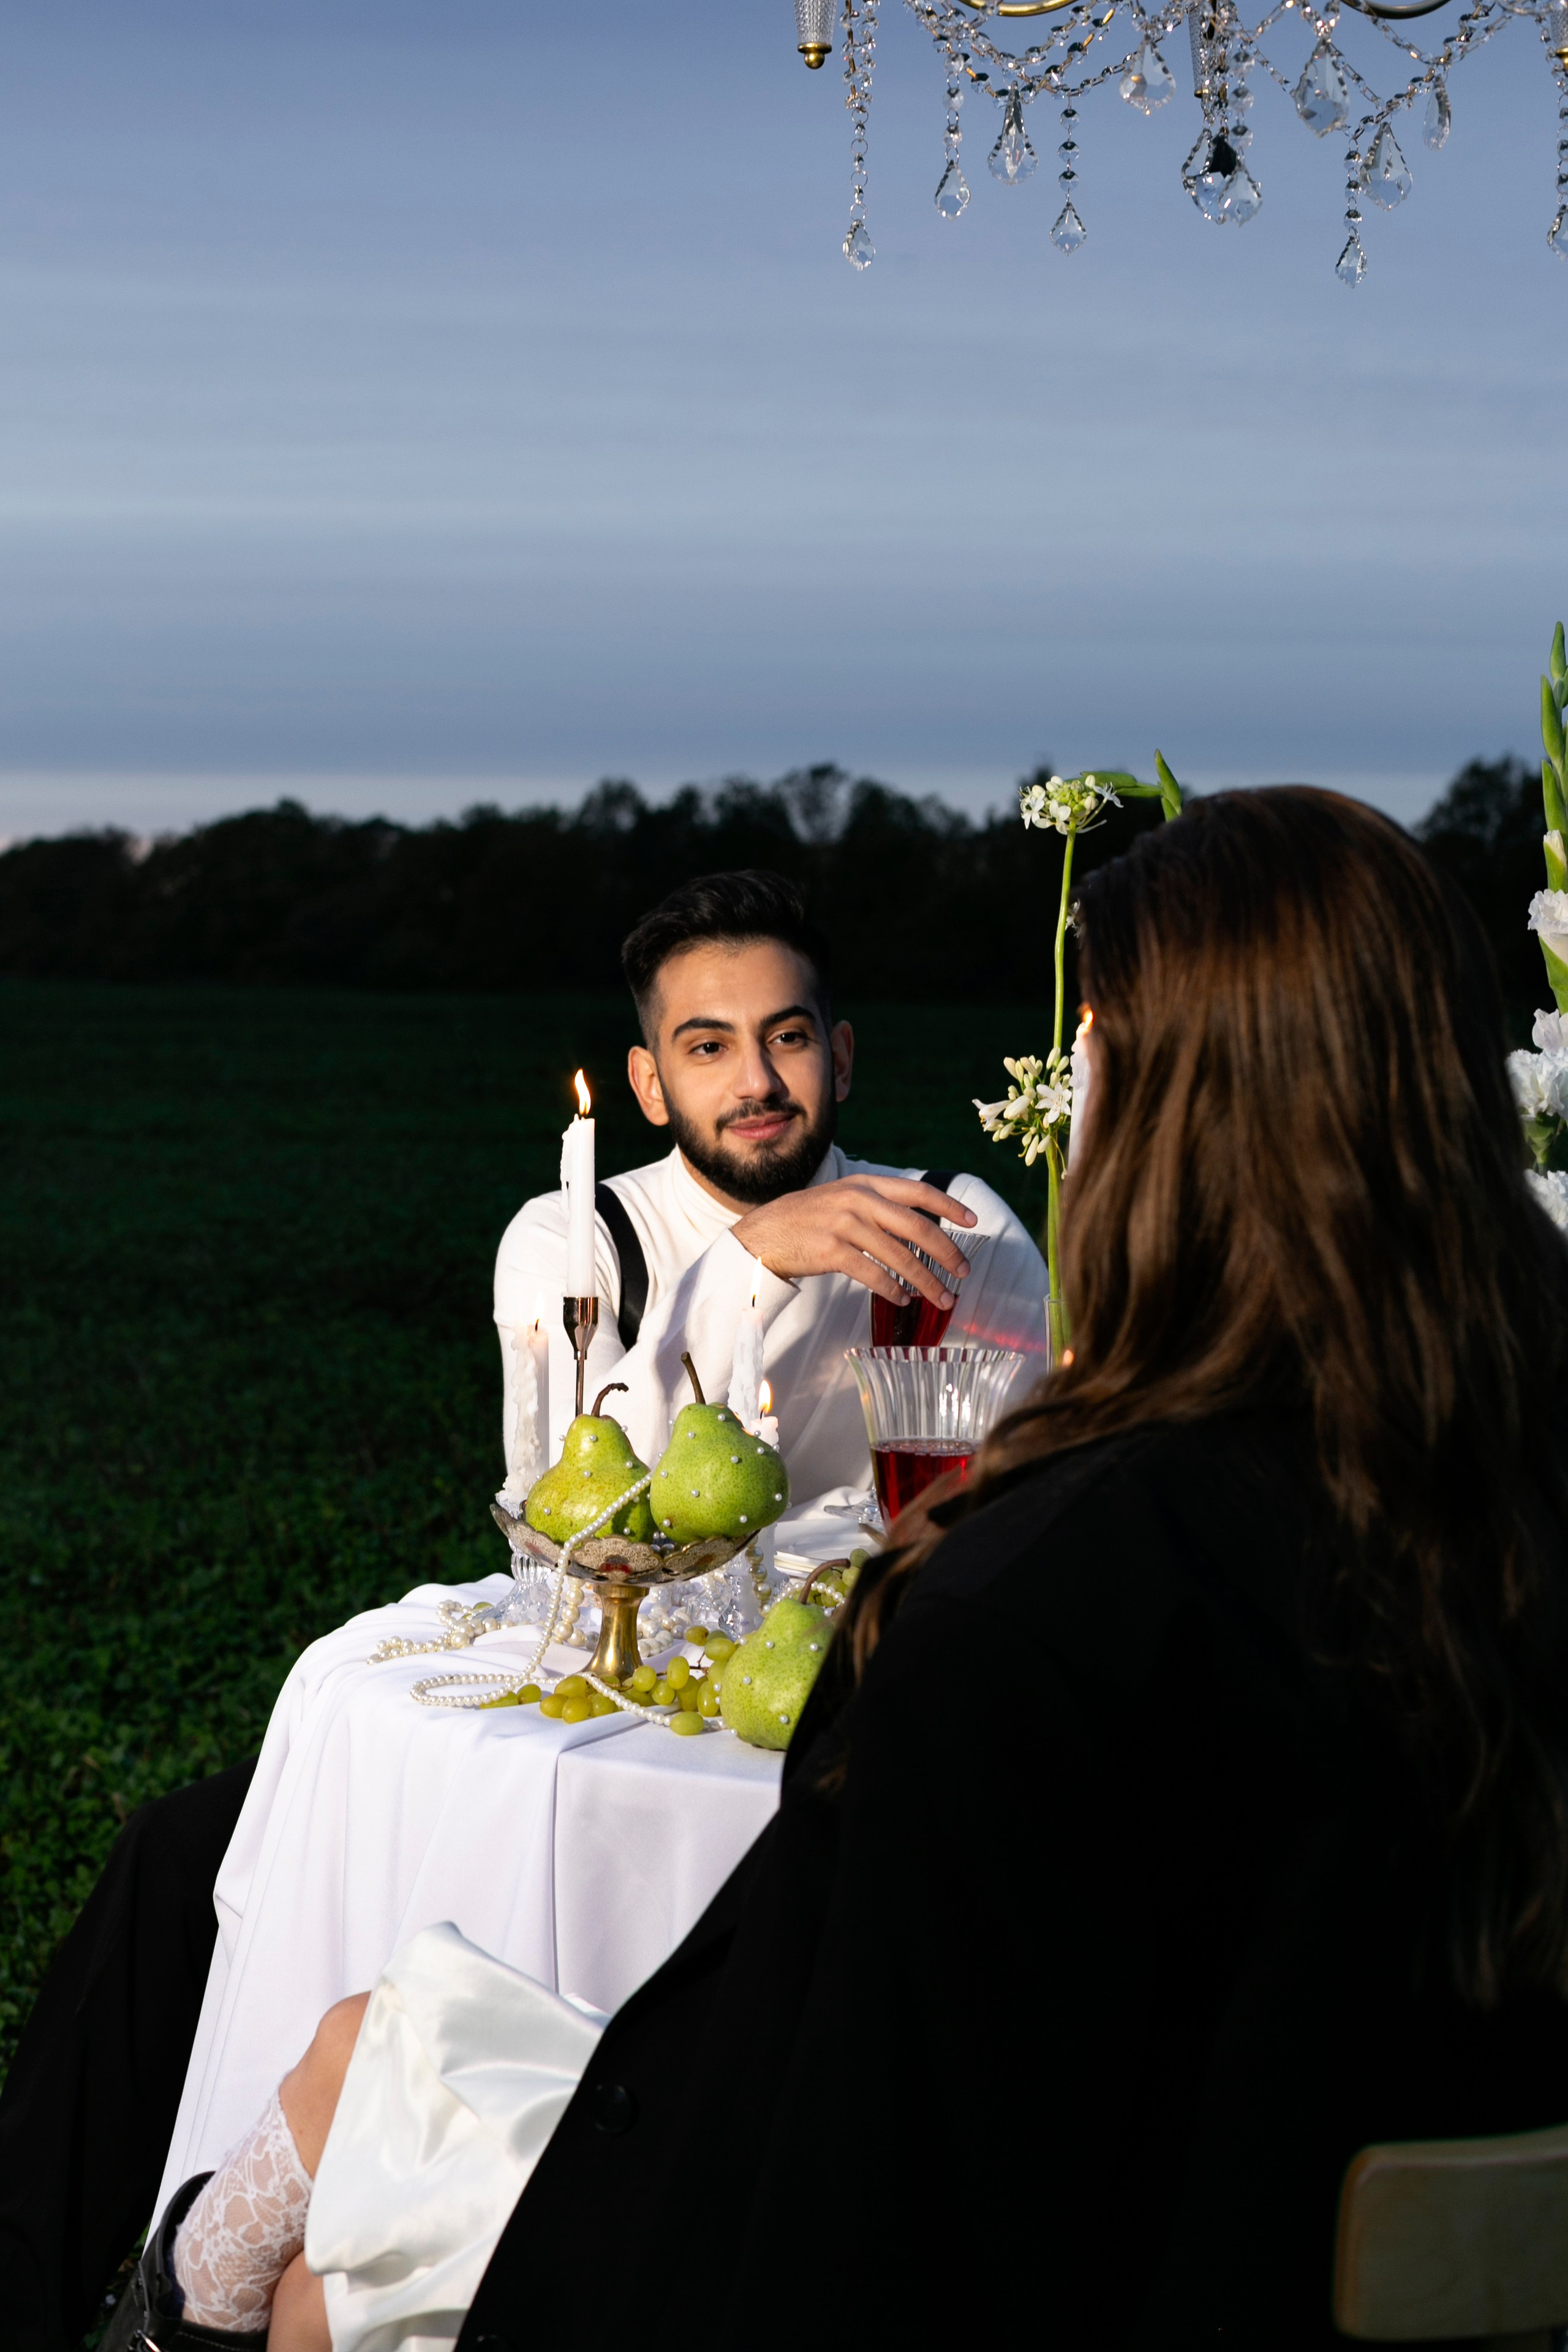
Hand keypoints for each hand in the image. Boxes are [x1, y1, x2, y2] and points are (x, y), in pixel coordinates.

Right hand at [732, 1176, 975, 1307]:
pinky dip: (893, 1289)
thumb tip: (918, 1226)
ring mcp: (844, 1224)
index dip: (949, 1207)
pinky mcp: (831, 1251)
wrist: (762, 1234)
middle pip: (917, 1227)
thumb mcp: (842, 1198)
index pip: (918, 1192)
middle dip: (947, 1252)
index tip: (973, 1222)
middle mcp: (858, 1200)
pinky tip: (904, 1299)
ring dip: (926, 1281)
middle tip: (963, 1272)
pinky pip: (873, 1274)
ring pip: (899, 1257)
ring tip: (942, 1298)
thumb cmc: (807, 1220)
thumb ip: (877, 1205)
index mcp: (866, 1183)